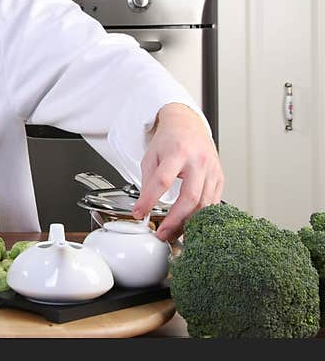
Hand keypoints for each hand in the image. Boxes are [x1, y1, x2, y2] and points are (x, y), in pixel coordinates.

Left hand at [132, 103, 223, 241]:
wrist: (188, 126)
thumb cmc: (169, 141)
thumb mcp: (151, 156)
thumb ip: (148, 181)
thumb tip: (144, 207)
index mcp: (178, 153)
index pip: (163, 181)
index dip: (150, 200)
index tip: (140, 213)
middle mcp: (199, 162)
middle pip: (189, 197)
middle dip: (174, 220)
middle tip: (161, 233)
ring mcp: (212, 170)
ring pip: (204, 205)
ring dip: (188, 223)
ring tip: (174, 234)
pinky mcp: (220, 178)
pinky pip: (213, 203)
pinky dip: (201, 217)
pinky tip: (190, 225)